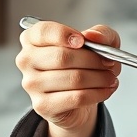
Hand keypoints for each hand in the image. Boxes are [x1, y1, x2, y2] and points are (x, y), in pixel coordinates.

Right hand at [15, 20, 120, 136]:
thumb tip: (94, 36)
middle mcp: (26, 60)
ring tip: (110, 78)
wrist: (78, 101)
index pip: (43, 32)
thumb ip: (100, 33)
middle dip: (94, 60)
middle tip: (110, 63)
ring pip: (73, 78)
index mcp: (32, 39)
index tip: (83, 41)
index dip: (65, 35)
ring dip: (100, 78)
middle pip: (62, 57)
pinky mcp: (42, 105)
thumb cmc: (84, 65)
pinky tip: (106, 90)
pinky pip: (76, 97)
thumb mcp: (98, 43)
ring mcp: (31, 84)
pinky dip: (98, 93)